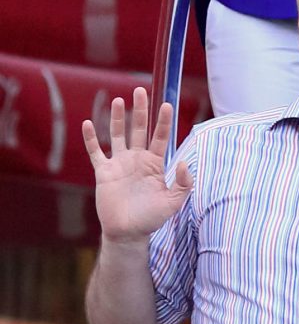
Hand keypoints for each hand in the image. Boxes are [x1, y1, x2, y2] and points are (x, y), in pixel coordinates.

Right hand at [80, 89, 192, 243]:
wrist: (127, 232)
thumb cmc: (151, 218)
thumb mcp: (173, 202)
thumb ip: (183, 184)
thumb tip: (185, 163)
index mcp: (155, 164)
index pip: (161, 137)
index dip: (164, 122)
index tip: (167, 104)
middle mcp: (137, 159)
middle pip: (139, 129)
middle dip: (140, 110)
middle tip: (140, 90)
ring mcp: (119, 164)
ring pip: (118, 135)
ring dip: (117, 118)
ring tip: (119, 100)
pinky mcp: (103, 172)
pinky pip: (95, 152)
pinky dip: (90, 139)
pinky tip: (88, 123)